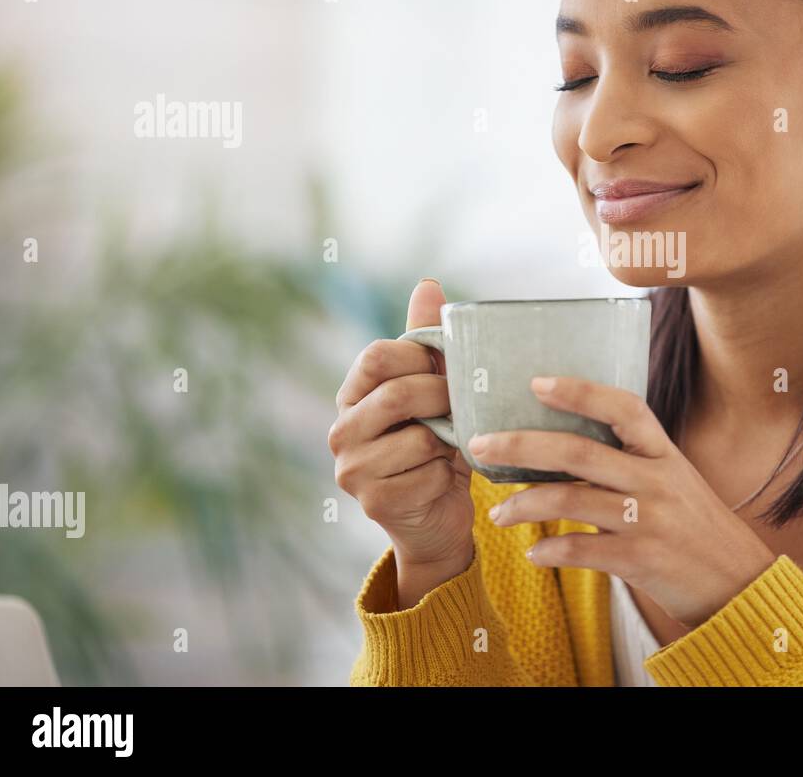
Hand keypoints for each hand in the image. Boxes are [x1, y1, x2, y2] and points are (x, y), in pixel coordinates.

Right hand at [329, 278, 475, 577]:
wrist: (436, 517)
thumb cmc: (437, 445)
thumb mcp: (434, 390)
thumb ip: (426, 341)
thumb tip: (428, 284)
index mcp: (353, 395)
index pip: (375, 356)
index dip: (418, 356)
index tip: (444, 367)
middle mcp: (341, 430)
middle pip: (396, 393)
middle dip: (440, 395)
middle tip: (461, 403)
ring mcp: (352, 469)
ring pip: (416, 437)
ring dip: (446, 441)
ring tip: (450, 446)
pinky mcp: (374, 502)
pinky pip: (426, 474)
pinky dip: (447, 474)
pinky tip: (443, 479)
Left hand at [468, 375, 777, 628]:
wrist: (738, 583)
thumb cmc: (695, 527)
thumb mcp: (673, 481)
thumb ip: (630, 462)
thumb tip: (565, 444)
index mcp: (663, 453)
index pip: (623, 407)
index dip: (580, 391)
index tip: (537, 382)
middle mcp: (656, 480)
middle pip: (579, 451)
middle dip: (522, 444)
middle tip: (480, 444)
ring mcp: (649, 520)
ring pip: (571, 500)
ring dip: (523, 505)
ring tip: (498, 513)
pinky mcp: (641, 560)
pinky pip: (582, 550)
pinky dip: (551, 550)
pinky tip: (534, 552)